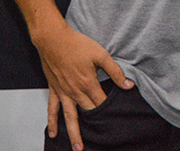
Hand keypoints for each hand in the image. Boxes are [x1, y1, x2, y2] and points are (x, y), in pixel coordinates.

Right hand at [35, 22, 133, 149]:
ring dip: (74, 134)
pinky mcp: (54, 90)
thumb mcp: (100, 54)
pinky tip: (53, 133)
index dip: (109, 112)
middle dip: (95, 126)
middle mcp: (76, 92)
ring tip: (78, 148)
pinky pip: (52, 109)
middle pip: (88, 113)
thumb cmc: (77, 44)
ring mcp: (64, 93)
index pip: (102, 103)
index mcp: (89, 84)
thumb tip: (128, 85)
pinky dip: (52, 122)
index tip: (116, 120)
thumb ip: (115, 71)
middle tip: (102, 140)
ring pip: (69, 118)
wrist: (53, 39)